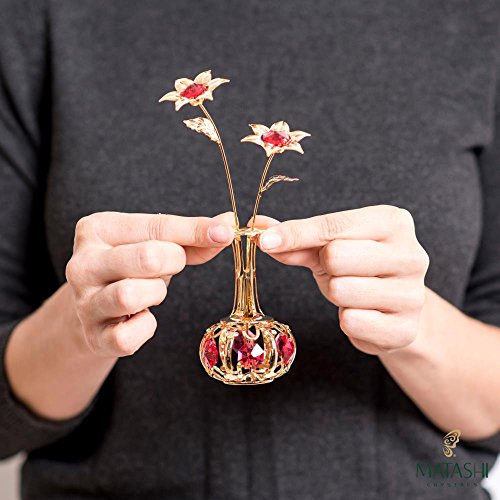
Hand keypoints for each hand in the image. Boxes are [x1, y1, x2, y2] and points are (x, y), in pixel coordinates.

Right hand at [66, 211, 233, 357]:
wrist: (93, 308)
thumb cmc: (131, 269)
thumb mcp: (155, 244)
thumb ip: (190, 237)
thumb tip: (227, 225)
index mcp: (97, 229)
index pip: (157, 226)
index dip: (196, 231)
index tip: (225, 234)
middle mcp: (83, 264)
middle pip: (146, 258)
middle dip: (172, 262)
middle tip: (171, 265)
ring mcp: (84, 302)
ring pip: (130, 295)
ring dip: (155, 294)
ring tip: (151, 291)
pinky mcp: (94, 337)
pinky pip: (129, 336)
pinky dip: (145, 328)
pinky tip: (141, 317)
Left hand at [252, 205, 428, 354]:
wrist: (396, 309)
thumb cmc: (359, 269)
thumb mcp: (328, 248)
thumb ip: (296, 238)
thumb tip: (256, 226)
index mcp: (392, 222)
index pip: (333, 226)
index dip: (295, 233)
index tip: (265, 240)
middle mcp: (411, 254)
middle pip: (337, 256)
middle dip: (326, 266)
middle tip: (337, 271)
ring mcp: (413, 294)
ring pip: (342, 290)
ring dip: (335, 294)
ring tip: (351, 292)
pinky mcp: (405, 329)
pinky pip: (352, 322)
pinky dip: (346, 320)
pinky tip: (360, 314)